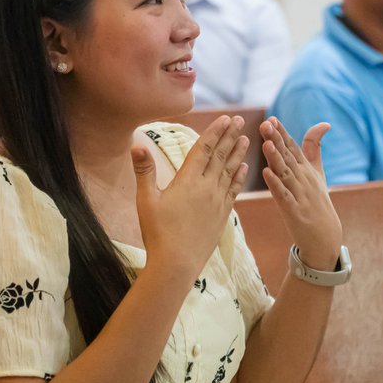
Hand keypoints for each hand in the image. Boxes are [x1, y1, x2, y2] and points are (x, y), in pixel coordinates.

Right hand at [132, 115, 249, 277]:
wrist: (177, 264)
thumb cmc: (157, 233)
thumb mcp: (146, 200)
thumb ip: (144, 171)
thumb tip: (137, 144)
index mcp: (187, 181)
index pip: (204, 149)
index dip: (215, 132)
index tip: (226, 118)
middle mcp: (206, 188)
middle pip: (220, 156)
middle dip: (230, 136)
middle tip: (241, 120)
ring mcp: (217, 202)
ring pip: (230, 172)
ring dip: (238, 154)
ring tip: (246, 139)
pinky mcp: (222, 216)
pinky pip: (234, 191)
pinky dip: (239, 177)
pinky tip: (244, 168)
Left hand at [260, 118, 342, 270]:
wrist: (326, 236)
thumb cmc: (318, 202)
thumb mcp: (318, 173)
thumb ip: (314, 149)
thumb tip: (324, 123)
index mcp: (306, 170)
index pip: (293, 147)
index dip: (282, 133)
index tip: (271, 119)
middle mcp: (304, 179)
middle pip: (288, 157)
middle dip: (276, 140)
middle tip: (265, 124)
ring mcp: (300, 194)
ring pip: (285, 173)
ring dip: (275, 158)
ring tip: (266, 144)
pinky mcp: (295, 211)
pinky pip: (283, 195)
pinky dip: (275, 184)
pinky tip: (266, 173)